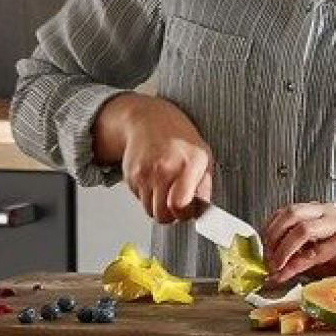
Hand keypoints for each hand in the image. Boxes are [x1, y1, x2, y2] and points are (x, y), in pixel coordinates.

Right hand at [95, 92, 212, 223]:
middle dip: (170, 215)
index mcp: (189, 165)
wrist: (149, 120)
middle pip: (162, 214)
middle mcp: (165, 168)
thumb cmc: (180, 139)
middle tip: (176, 205)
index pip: (179, 204)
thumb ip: (204, 186)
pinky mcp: (131, 175)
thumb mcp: (204, 156)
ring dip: (158, 205)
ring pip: (149, 210)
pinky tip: (154, 179)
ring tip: (165, 188)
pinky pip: (139, 199)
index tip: (187, 211)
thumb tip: (202, 210)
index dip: (184, 214)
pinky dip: (147, 195)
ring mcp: (145, 172)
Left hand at [260, 202, 335, 285]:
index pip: (283, 212)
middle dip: (271, 237)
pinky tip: (285, 275)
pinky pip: (313, 252)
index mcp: (317, 211)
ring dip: (281, 250)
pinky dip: (295, 265)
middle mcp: (327, 212)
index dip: (266, 231)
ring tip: (273, 268)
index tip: (258, 252)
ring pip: (300, 229)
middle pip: (289, 214)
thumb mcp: (313, 254)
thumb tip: (263, 263)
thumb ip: (292, 253)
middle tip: (263, 259)